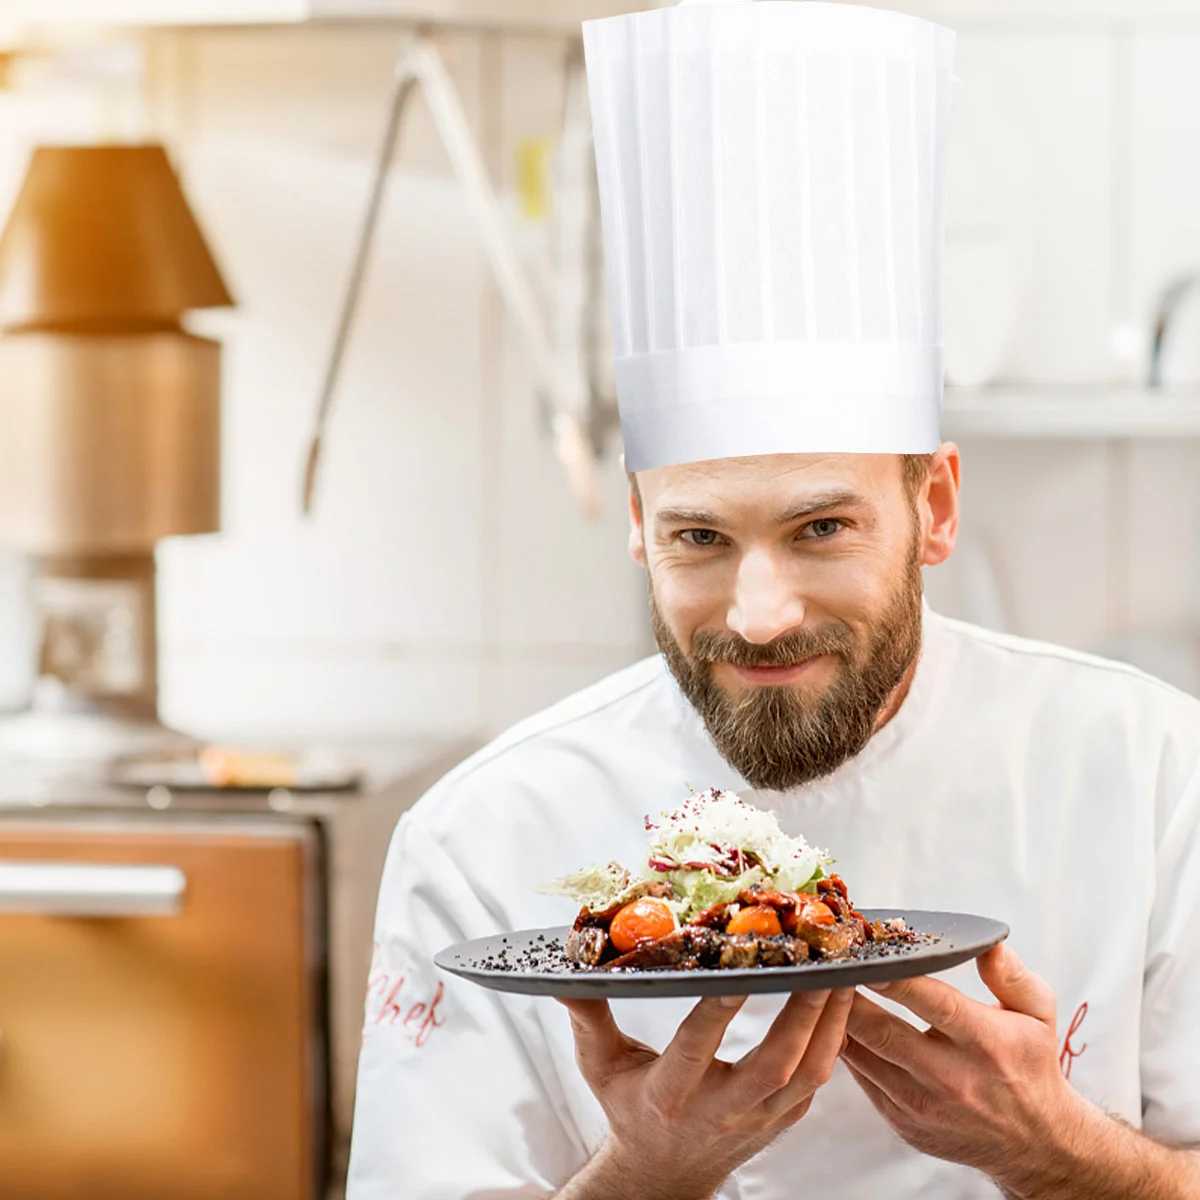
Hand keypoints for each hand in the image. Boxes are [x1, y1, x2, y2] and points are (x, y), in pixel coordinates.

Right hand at [557, 988, 853, 1199]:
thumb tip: (565, 972)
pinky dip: (836, 1044)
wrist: (660, 1176)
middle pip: (774, 1064)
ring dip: (831, 1025)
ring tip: (845, 976)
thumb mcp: (600, 1065)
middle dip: (803, 1013)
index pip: (699, 1044)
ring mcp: (757, 1119)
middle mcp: (719, 1110)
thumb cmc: (629, 1109)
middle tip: (822, 963)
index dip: (723, 1006)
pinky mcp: (781, 1121)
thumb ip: (588, 1017)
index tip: (745, 963)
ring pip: (807, 1076)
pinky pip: (817, 1084)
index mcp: (671, 1092)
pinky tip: (843, 1006)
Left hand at [840, 944, 1089, 1195]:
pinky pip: (862, 1078)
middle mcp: (950, 1076)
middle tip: (825, 965)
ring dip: (837, 1020)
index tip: (862, 952)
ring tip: (818, 987)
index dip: (891, 977)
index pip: (930, 1002)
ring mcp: (922, 1104)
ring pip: (862, 1055)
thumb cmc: (1031, 1064)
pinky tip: (832, 1022)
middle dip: (847, 995)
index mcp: (984, 1042)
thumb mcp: (1037, 1012)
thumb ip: (1009, 974)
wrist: (1035, 1142)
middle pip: (882, 1030)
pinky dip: (845, 1048)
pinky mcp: (903, 1121)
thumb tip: (986, 942)